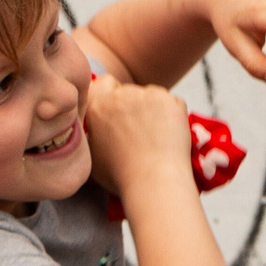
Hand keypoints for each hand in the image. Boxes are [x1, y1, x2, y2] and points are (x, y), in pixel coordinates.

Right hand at [82, 73, 195, 198]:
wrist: (153, 182)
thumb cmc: (121, 177)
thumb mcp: (92, 155)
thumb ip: (93, 132)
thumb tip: (98, 128)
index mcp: (97, 106)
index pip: (104, 83)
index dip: (112, 95)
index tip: (119, 112)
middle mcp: (120, 95)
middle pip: (129, 91)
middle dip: (135, 106)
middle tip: (141, 132)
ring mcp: (147, 95)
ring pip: (152, 96)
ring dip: (154, 110)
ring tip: (156, 139)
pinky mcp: (171, 100)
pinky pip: (172, 103)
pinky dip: (173, 116)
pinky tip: (169, 137)